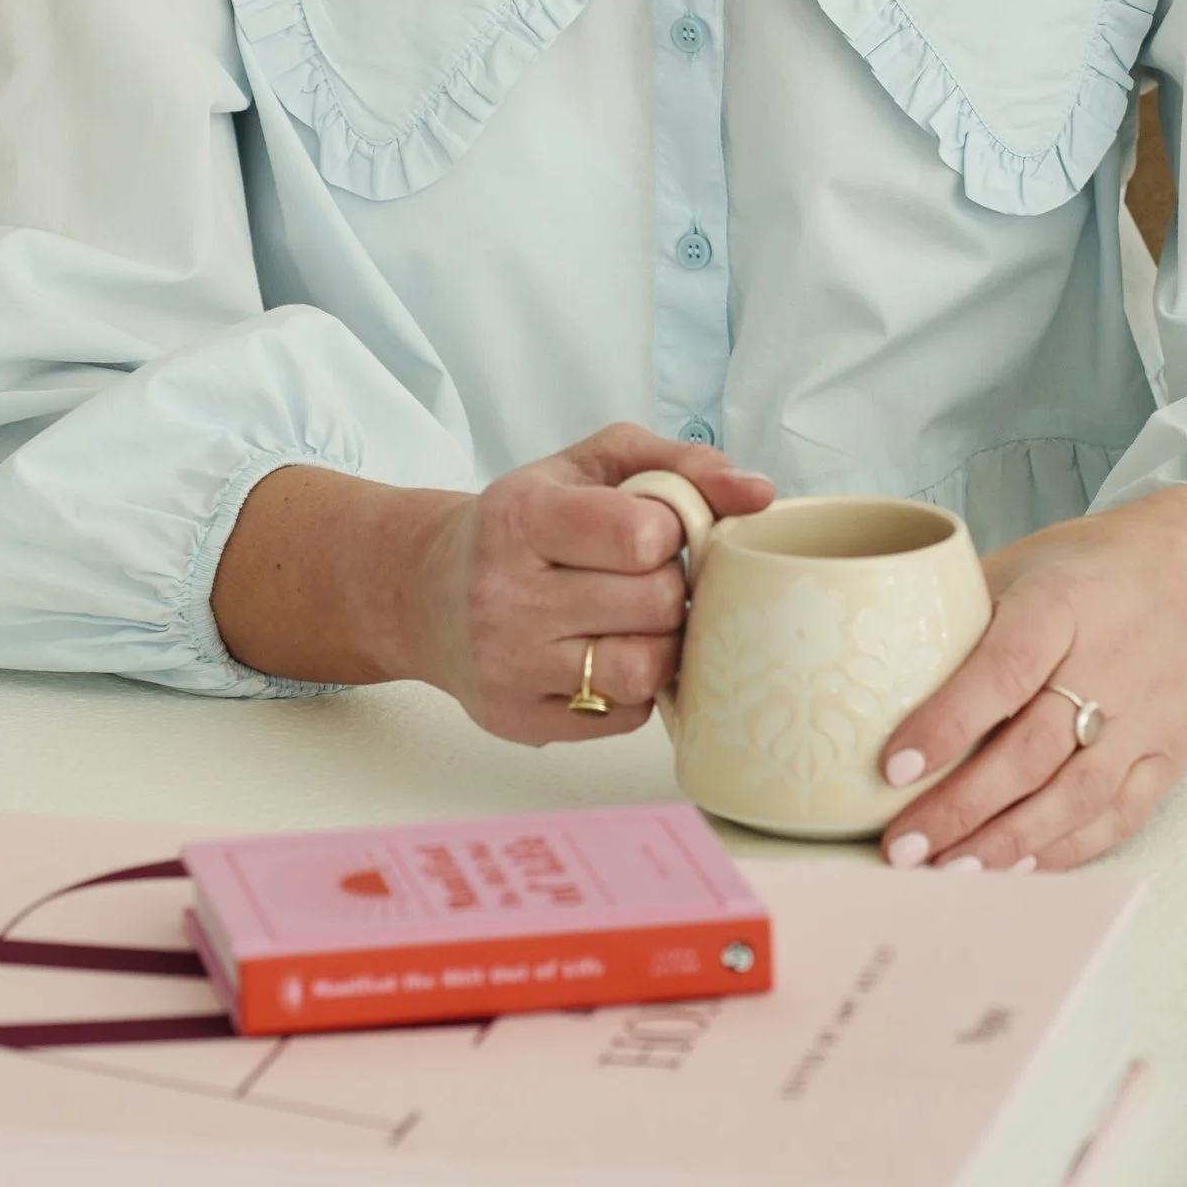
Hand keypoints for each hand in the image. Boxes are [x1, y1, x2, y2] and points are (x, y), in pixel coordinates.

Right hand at [210, 423, 770, 744]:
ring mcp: (508, 666)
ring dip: (660, 644)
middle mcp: (504, 595)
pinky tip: (604, 655)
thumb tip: (761, 493)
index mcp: (520, 517)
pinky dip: (633, 689)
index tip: (651, 531)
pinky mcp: (518, 721)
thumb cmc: (525, 521)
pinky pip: (623, 716)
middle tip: (646, 578)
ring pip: (644, 671)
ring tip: (634, 621)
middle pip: (655, 606)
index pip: (642, 534)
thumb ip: (679, 465)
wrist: (425, 591)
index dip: (670, 531)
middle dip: (668, 589)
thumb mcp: (589, 465)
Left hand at [877, 468, 1186, 870]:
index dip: (945, 724)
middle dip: (961, 808)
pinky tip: (1015, 866)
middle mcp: (1110, 664)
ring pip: (1073, 797)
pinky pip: (1116, 817)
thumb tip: (872, 665)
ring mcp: (1146, 718)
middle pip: (1031, 751)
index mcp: (1063, 605)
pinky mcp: (1168, 756)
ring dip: (1006, 843)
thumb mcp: (1025, 563)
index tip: (891, 767)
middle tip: (902, 847)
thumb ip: (959, 612)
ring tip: (946, 871)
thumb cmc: (1095, 569)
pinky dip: (1064, 850)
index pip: (1000, 672)